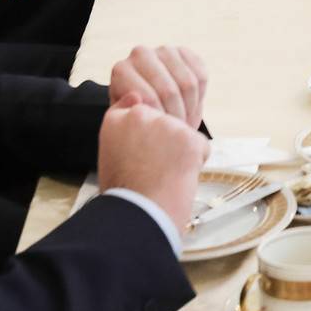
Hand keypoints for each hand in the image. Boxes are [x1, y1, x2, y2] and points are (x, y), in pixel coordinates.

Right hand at [97, 103, 210, 231]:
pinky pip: (200, 147)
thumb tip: (135, 95)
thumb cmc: (125, 193)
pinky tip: (178, 177)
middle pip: (165, 122)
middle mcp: (140, 114)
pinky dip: (195, 163)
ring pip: (183, 134)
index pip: (142, 113)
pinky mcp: (188, 137)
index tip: (137, 159)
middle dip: (165, 144)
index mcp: (117, 118)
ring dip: (180, 154)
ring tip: (162, 176)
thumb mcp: (110, 151)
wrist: (139, 215)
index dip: (145, 140)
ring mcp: (166, 124)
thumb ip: (124, 123)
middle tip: (150, 170)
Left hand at [110, 45, 208, 127]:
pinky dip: (200, 96)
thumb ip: (126, 113)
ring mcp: (163, 51)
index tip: (163, 137)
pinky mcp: (184, 52)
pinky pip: (201, 76)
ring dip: (190, 109)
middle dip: (177, 116)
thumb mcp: (126, 121)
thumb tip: (136, 99)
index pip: (148, 98)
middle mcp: (140, 54)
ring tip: (184, 123)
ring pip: (189, 83)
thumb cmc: (136, 118)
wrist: (149, 107)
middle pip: (169, 91)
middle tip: (177, 132)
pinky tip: (190, 107)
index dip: (160, 121)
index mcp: (121, 71)